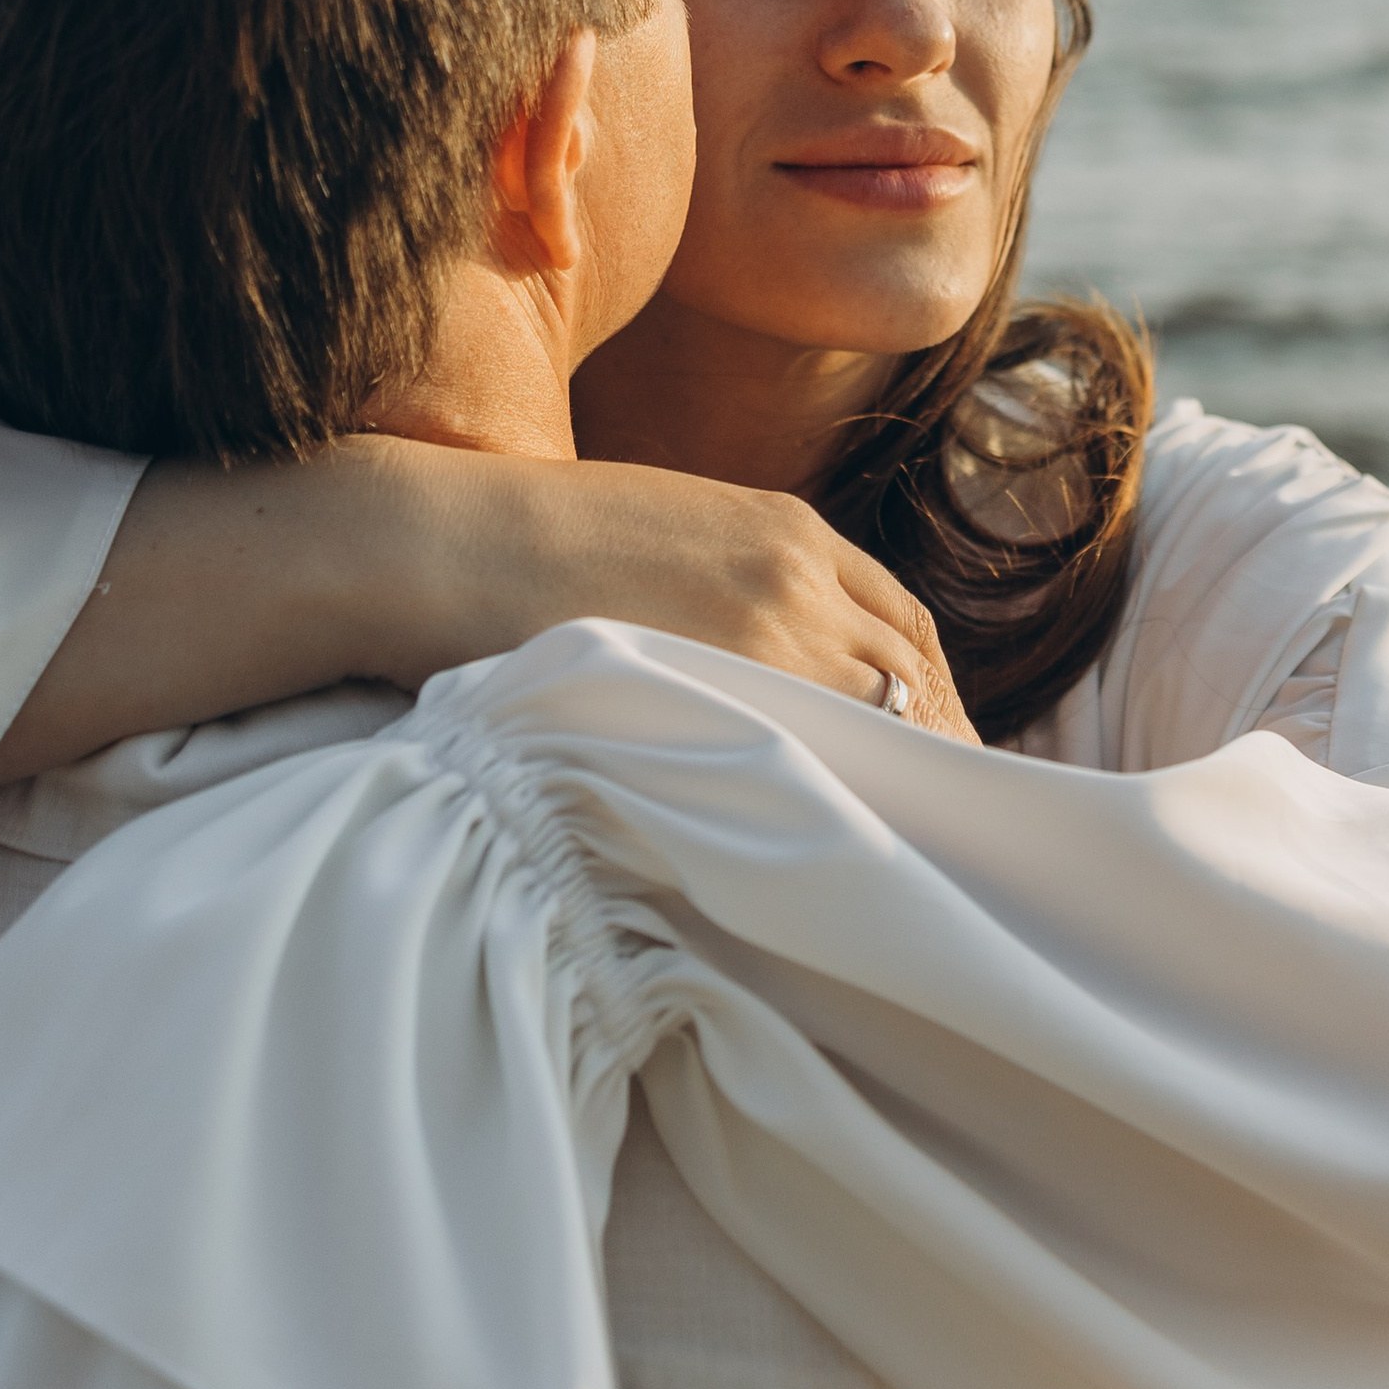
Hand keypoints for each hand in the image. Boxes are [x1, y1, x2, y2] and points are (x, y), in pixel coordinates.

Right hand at [0, 437, 976, 789]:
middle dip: (934, 752)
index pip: (907, 630)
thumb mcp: (671, 534)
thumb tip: (786, 678)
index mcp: (791, 531)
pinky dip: (835, 801)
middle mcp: (799, 575)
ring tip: (899, 858)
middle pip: (911, 681)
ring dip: (892, 786)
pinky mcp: (712, 683)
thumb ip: (744, 588)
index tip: (938, 760)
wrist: (446, 544)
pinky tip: (834, 851)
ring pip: (874, 723)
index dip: (934, 701)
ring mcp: (764, 629)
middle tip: (942, 829)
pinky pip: (809, 756)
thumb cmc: (535, 545)